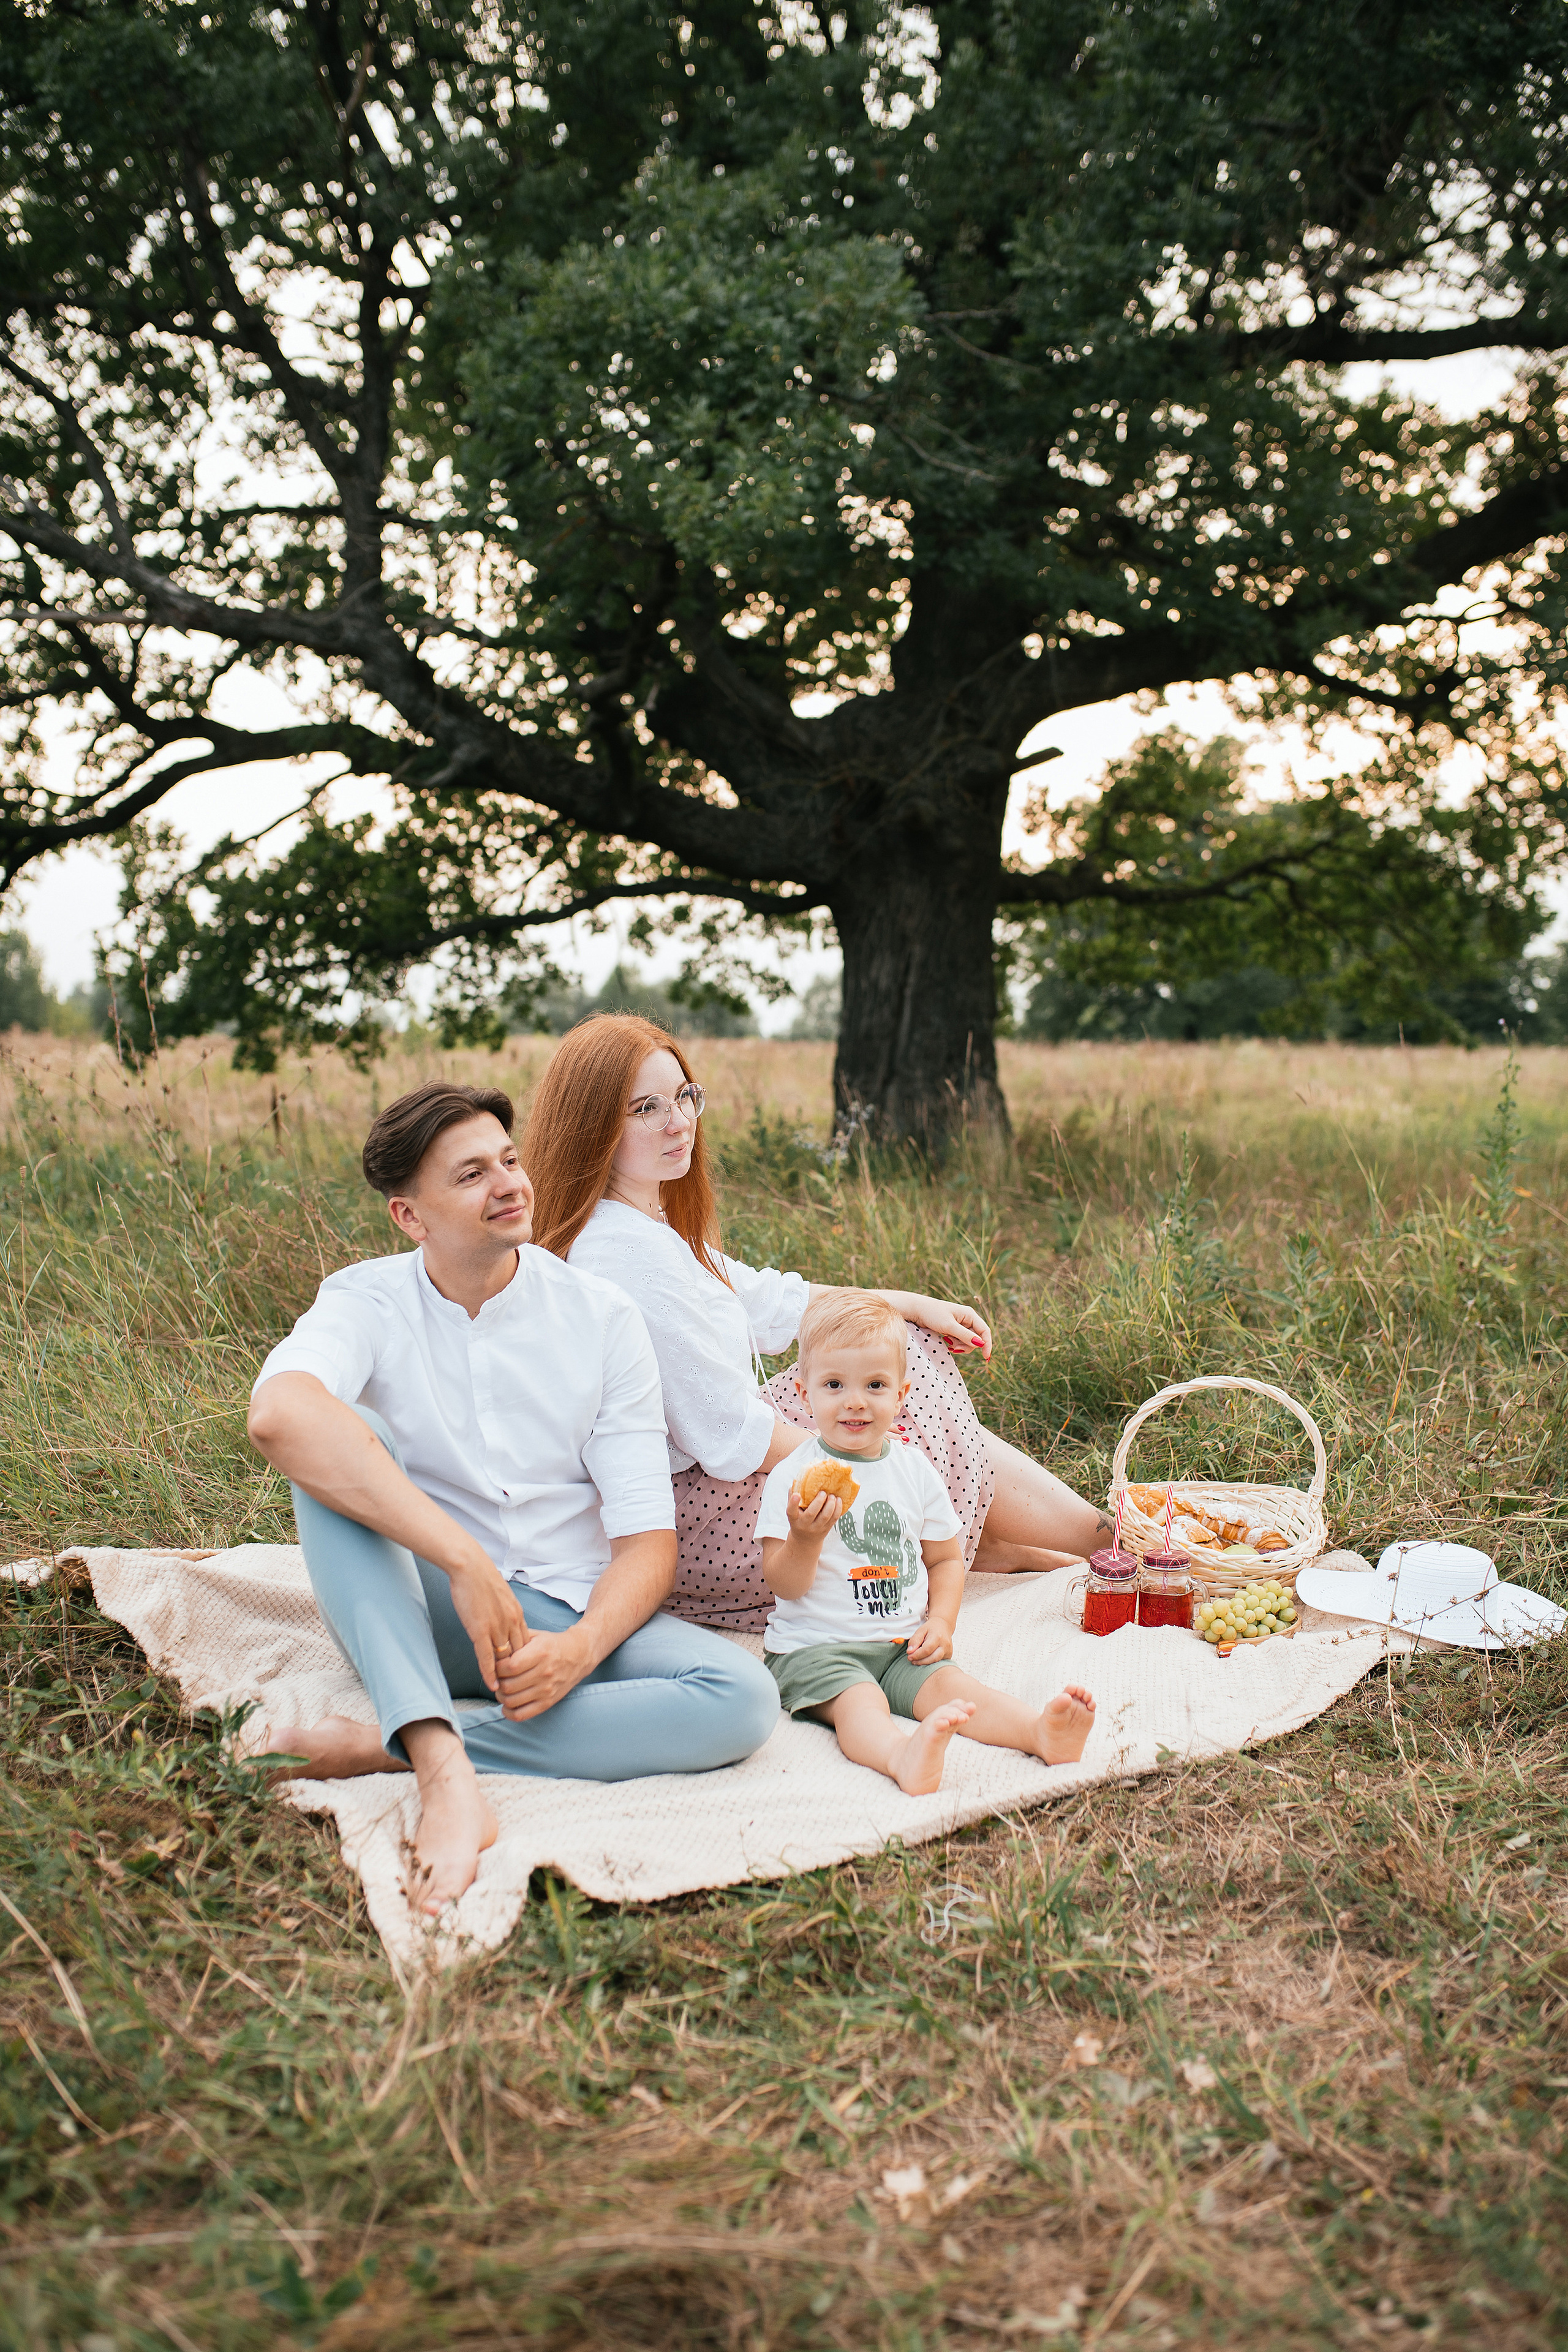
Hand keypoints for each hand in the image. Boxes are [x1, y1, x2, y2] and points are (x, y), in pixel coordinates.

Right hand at [447, 1557, 530, 1693]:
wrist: (469, 1566)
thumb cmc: (481, 1577)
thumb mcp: (500, 1595)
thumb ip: (503, 1610)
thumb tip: (501, 1618)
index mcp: (517, 1613)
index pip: (525, 1643)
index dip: (524, 1658)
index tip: (523, 1671)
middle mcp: (511, 1622)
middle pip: (519, 1654)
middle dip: (519, 1671)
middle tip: (518, 1686)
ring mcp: (497, 1627)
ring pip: (505, 1658)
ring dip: (505, 1676)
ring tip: (505, 1691)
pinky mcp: (480, 1630)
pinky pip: (487, 1657)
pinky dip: (490, 1673)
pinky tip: (492, 1685)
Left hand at [495, 1624, 594, 1719]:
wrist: (578, 1655)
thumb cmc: (552, 1645)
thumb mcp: (535, 1636)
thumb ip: (515, 1640)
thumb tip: (492, 1650)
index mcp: (540, 1653)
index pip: (509, 1666)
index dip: (497, 1667)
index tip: (496, 1665)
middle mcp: (544, 1672)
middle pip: (508, 1685)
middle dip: (497, 1682)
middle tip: (498, 1678)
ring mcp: (546, 1690)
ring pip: (512, 1700)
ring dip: (501, 1697)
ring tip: (502, 1689)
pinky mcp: (548, 1702)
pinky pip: (522, 1714)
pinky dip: (509, 1713)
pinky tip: (507, 1705)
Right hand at [785, 1485, 844, 1542]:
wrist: (805, 1540)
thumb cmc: (799, 1519)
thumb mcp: (793, 1512)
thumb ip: (793, 1497)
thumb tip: (798, 1480)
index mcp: (794, 1518)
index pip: (791, 1512)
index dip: (793, 1503)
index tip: (796, 1495)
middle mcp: (805, 1524)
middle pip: (811, 1513)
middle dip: (818, 1501)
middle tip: (823, 1492)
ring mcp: (817, 1528)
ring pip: (826, 1516)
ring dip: (831, 1504)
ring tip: (832, 1496)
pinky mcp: (827, 1529)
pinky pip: (834, 1519)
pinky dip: (838, 1508)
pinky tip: (838, 1500)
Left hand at [905, 1613, 955, 1663]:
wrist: (943, 1626)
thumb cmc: (931, 1628)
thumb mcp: (921, 1630)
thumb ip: (914, 1640)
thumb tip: (910, 1651)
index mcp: (938, 1637)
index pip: (926, 1650)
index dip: (916, 1655)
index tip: (909, 1656)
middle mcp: (945, 1645)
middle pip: (932, 1658)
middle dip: (920, 1661)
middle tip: (912, 1660)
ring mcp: (948, 1651)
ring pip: (936, 1662)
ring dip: (924, 1663)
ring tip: (916, 1661)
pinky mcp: (949, 1656)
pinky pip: (938, 1662)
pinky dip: (930, 1662)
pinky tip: (924, 1659)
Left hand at [908, 1297, 992, 1359]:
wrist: (916, 1310)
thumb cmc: (932, 1314)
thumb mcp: (949, 1326)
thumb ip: (965, 1336)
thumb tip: (980, 1344)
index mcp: (969, 1314)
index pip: (984, 1331)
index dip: (987, 1344)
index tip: (985, 1358)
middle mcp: (967, 1319)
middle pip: (976, 1338)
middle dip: (967, 1346)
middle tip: (953, 1347)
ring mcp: (960, 1324)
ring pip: (967, 1341)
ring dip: (959, 1345)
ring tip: (947, 1342)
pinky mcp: (953, 1329)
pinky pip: (959, 1341)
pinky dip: (954, 1344)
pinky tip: (945, 1341)